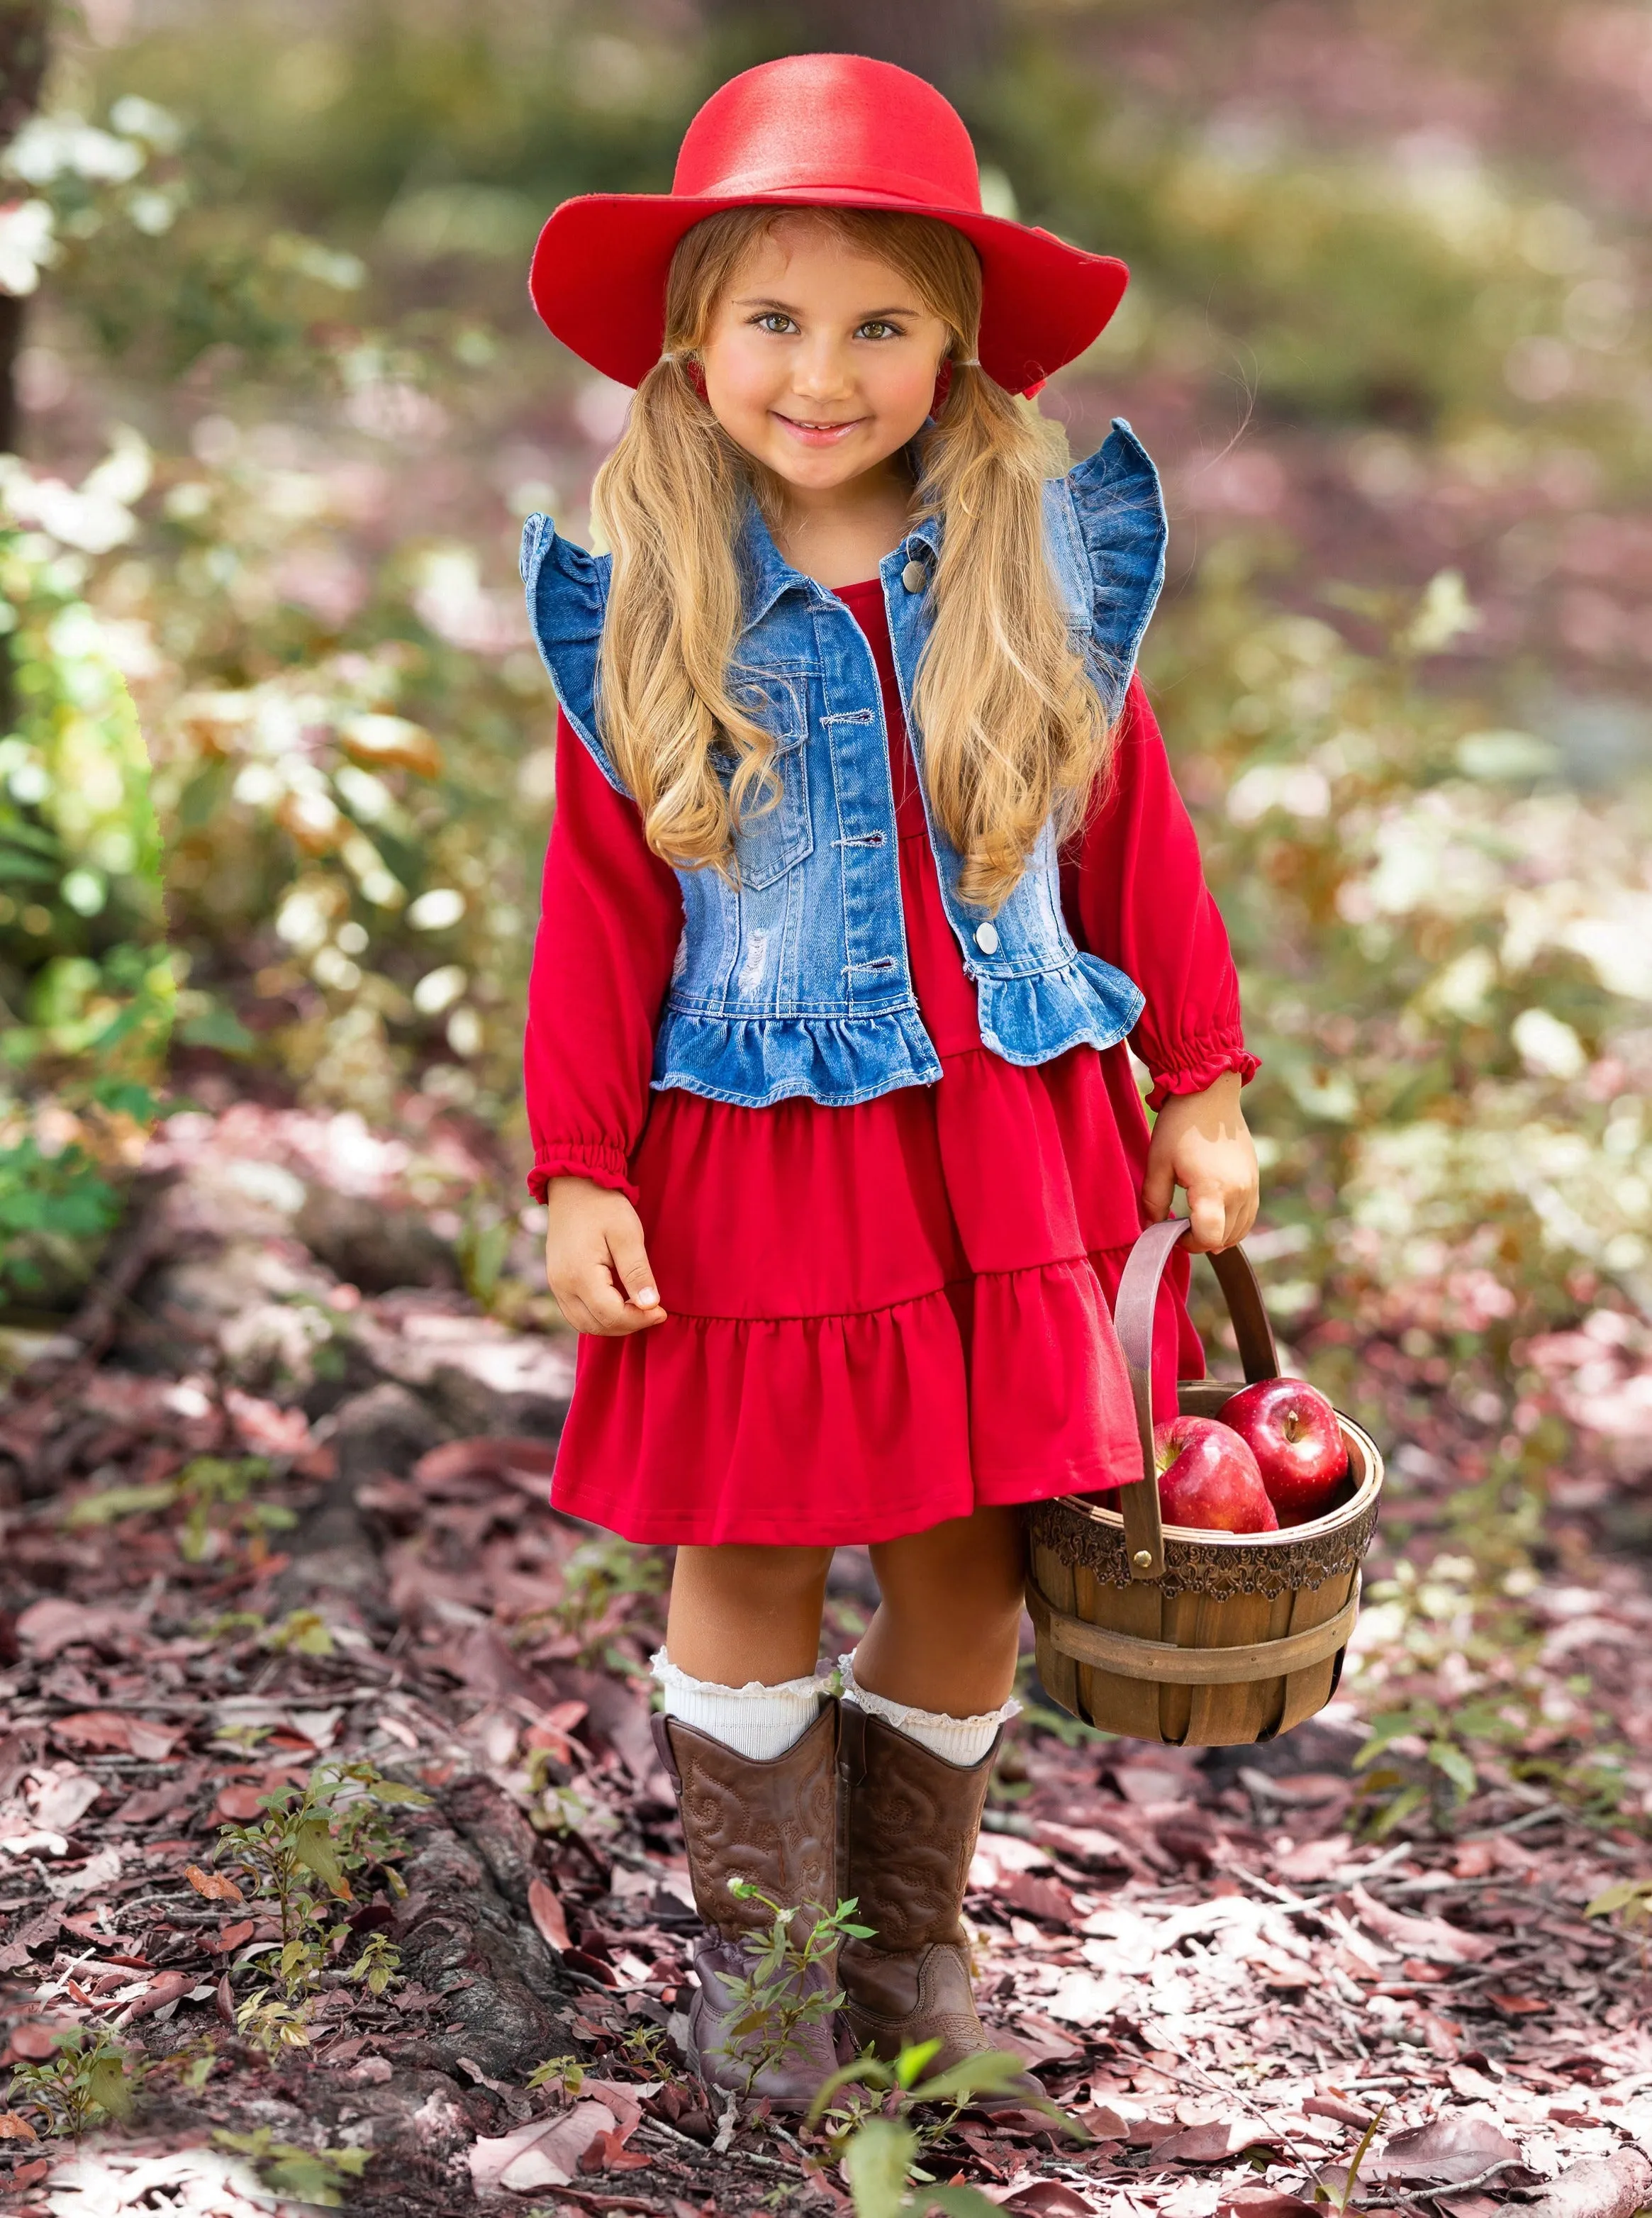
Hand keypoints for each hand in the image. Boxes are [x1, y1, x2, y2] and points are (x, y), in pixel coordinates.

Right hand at [544, 1176, 666, 1334]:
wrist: (575, 1186)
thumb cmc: (604, 1206)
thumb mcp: (628, 1235)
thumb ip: (638, 1272)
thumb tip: (650, 1305)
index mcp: (580, 1275)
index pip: (612, 1315)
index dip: (640, 1319)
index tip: (661, 1311)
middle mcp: (562, 1285)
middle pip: (596, 1326)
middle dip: (628, 1325)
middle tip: (653, 1311)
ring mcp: (556, 1284)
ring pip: (584, 1324)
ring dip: (612, 1324)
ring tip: (637, 1310)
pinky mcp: (557, 1281)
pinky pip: (576, 1313)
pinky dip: (598, 1317)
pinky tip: (619, 1304)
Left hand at [1141, 1071, 1258, 1253]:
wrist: (1210, 1094)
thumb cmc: (1180, 1126)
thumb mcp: (1158, 1164)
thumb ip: (1154, 1201)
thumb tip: (1153, 1227)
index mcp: (1214, 1189)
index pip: (1208, 1238)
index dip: (1189, 1244)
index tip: (1174, 1231)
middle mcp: (1239, 1192)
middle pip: (1224, 1239)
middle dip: (1201, 1239)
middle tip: (1180, 1225)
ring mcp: (1251, 1187)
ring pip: (1240, 1231)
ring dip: (1218, 1234)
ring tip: (1196, 1218)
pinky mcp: (1255, 1180)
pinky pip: (1249, 1216)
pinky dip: (1233, 1222)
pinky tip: (1214, 1211)